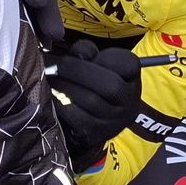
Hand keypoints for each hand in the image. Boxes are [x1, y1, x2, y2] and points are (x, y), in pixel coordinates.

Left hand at [48, 40, 142, 169]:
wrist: (92, 118)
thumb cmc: (92, 82)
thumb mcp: (93, 62)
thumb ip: (86, 51)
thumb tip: (77, 55)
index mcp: (132, 78)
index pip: (127, 63)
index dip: (105, 57)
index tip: (85, 57)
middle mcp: (129, 101)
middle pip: (110, 85)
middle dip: (79, 71)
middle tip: (59, 67)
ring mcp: (115, 120)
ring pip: (92, 101)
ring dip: (66, 87)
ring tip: (53, 80)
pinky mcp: (97, 134)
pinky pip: (78, 118)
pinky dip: (62, 105)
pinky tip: (53, 97)